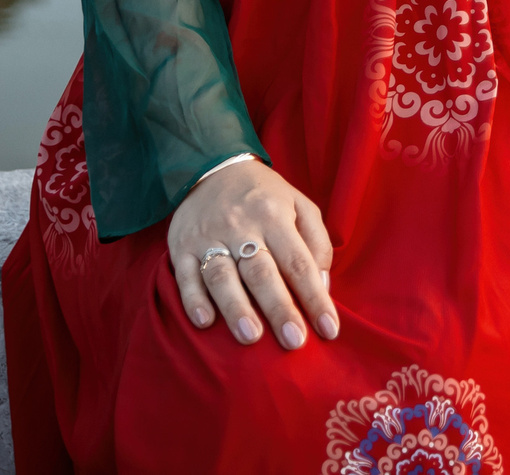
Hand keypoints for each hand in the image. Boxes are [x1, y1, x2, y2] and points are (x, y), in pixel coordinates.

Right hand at [166, 157, 337, 348]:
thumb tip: (322, 285)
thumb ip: (316, 241)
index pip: (298, 262)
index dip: (314, 297)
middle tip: (293, 341)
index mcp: (274, 215)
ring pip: (222, 275)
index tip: (329, 331)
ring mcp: (209, 236)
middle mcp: (242, 225)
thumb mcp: (299, 204)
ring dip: (236, 308)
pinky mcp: (181, 245)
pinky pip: (185, 275)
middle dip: (279, 308)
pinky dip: (193, 299)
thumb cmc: (264, 196)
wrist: (212, 168)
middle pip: (262, 272)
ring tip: (251, 337)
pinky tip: (204, 322)